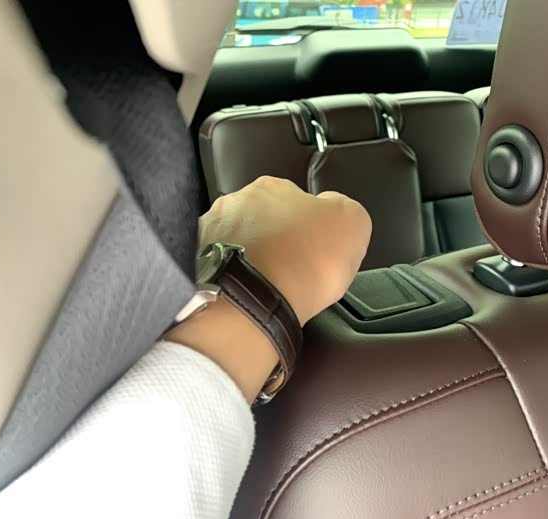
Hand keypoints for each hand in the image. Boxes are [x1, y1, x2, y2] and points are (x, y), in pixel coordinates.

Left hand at [166, 177, 370, 401]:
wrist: (255, 301)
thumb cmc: (303, 262)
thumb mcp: (353, 224)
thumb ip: (345, 209)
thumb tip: (335, 210)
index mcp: (273, 187)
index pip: (295, 200)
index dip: (309, 227)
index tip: (315, 250)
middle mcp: (234, 201)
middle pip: (261, 220)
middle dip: (276, 241)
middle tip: (292, 270)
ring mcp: (209, 230)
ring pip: (236, 241)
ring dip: (250, 258)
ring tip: (266, 287)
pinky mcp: (193, 262)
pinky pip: (217, 267)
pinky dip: (231, 278)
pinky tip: (244, 294)